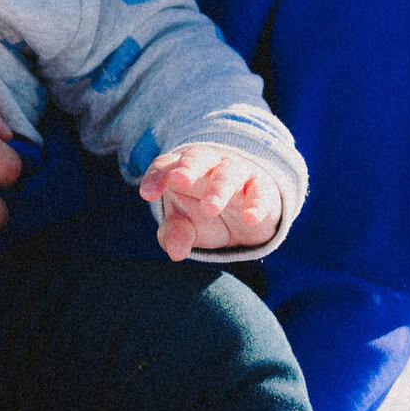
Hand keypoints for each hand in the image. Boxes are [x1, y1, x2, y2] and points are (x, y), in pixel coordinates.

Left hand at [139, 143, 280, 260]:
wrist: (246, 212)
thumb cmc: (205, 212)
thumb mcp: (187, 224)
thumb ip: (176, 233)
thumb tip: (175, 253)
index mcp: (183, 168)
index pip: (165, 165)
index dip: (155, 177)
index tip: (147, 194)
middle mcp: (209, 164)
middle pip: (197, 157)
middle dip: (188, 168)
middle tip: (178, 180)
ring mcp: (237, 172)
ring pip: (228, 173)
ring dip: (219, 189)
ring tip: (210, 208)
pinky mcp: (262, 187)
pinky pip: (260, 191)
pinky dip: (256, 204)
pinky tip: (249, 218)